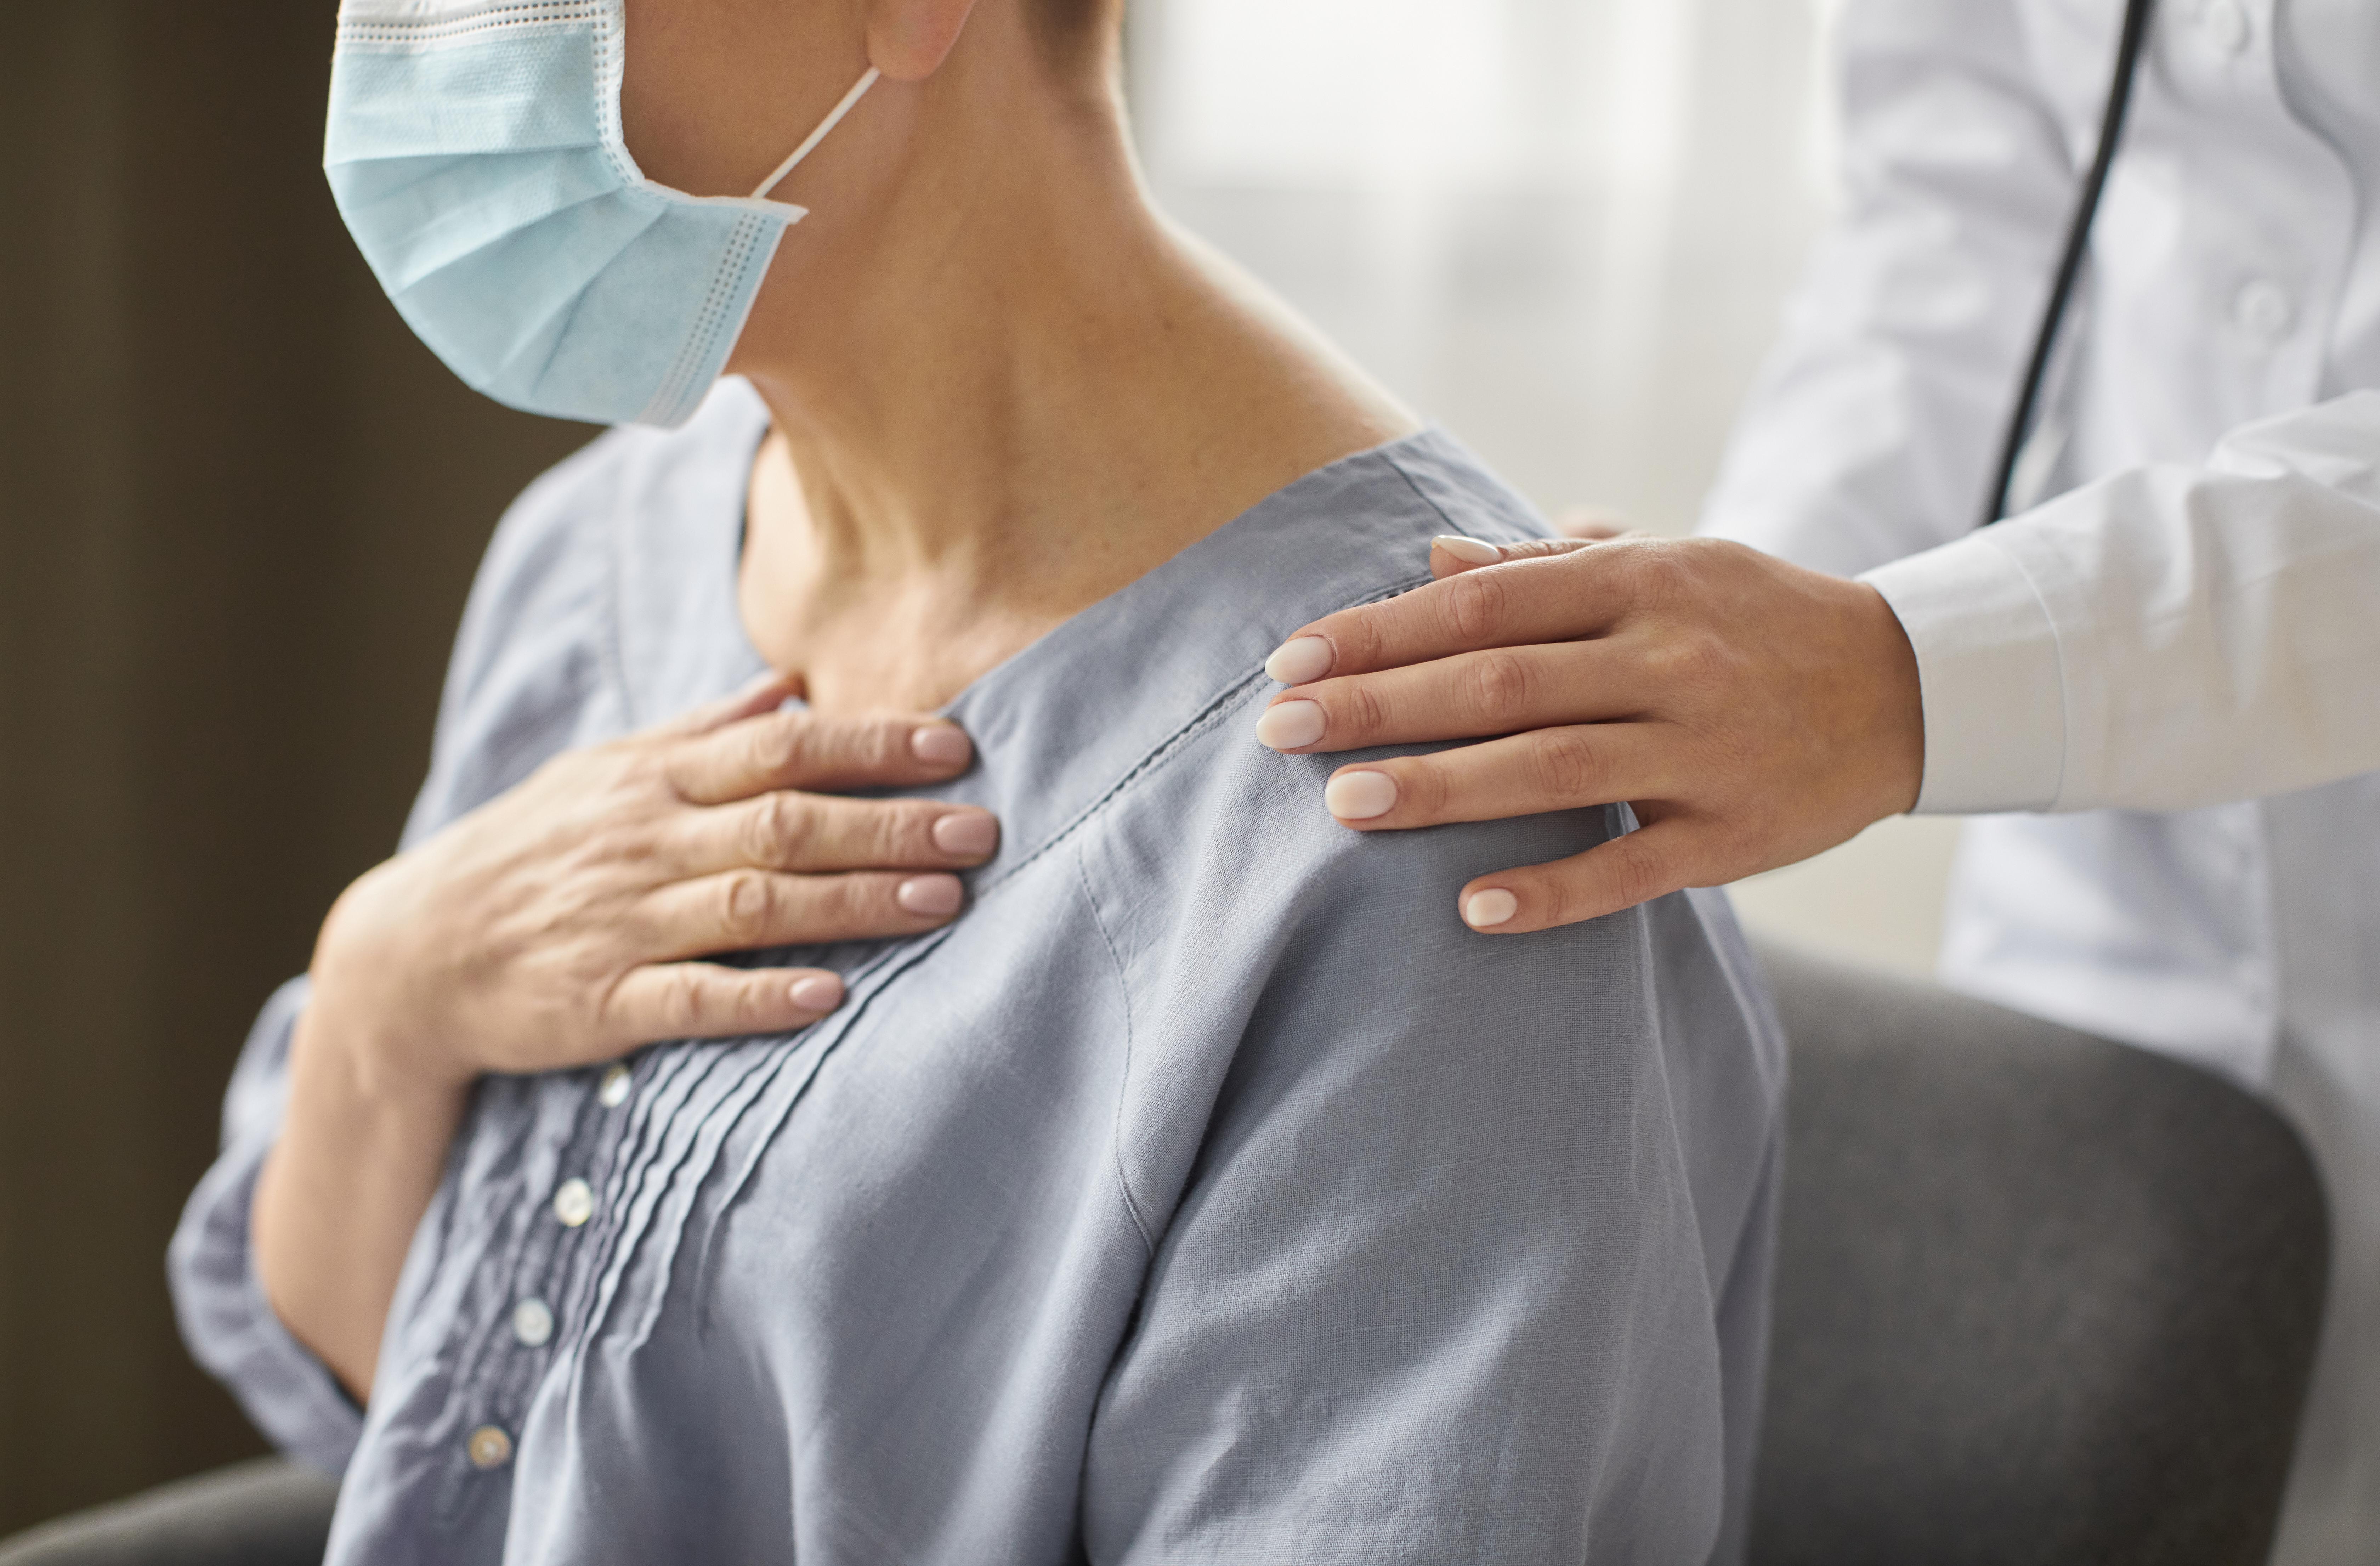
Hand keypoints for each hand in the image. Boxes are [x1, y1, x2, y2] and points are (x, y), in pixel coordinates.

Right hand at [309, 672, 998, 1093]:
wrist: (410, 952)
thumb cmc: (531, 852)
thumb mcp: (603, 773)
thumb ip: (701, 732)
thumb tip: (789, 685)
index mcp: (653, 780)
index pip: (782, 747)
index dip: (871, 745)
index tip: (956, 748)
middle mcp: (644, 842)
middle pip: (785, 823)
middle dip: (889, 825)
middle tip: (981, 829)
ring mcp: (620, 924)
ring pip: (753, 906)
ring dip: (853, 904)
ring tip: (941, 902)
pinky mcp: (598, 1003)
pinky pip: (689, 999)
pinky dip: (759, 998)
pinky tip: (826, 999)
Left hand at [1253, 534, 1922, 932]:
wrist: (1906, 687)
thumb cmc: (1752, 618)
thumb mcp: (1666, 565)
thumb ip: (1547, 564)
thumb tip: (1429, 557)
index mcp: (1645, 583)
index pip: (1486, 601)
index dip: (1382, 629)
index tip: (1289, 657)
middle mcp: (1671, 660)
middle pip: (1502, 683)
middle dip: (1381, 706)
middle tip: (1277, 731)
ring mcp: (1704, 754)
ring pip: (1554, 771)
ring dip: (1442, 789)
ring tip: (1342, 805)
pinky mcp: (1734, 838)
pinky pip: (1632, 869)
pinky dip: (1552, 892)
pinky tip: (1470, 911)